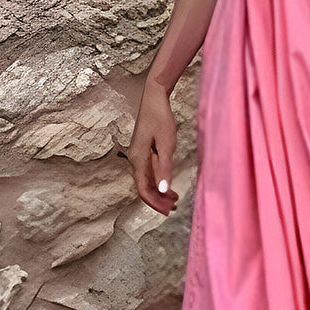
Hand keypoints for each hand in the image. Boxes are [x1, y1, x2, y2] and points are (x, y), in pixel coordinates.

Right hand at [128, 79, 179, 214]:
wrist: (154, 98)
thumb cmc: (161, 118)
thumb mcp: (167, 144)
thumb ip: (164, 168)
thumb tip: (163, 190)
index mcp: (138, 159)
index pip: (143, 189)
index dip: (155, 203)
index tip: (168, 211)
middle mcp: (134, 159)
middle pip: (144, 187)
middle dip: (158, 200)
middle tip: (174, 208)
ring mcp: (138, 155)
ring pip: (146, 180)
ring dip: (159, 191)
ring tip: (174, 199)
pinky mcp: (143, 150)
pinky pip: (149, 171)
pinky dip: (158, 180)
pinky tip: (168, 183)